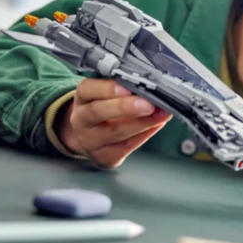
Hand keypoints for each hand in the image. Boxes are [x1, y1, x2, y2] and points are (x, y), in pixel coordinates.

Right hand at [56, 79, 170, 168]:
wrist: (89, 136)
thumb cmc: (103, 109)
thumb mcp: (105, 94)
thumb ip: (122, 87)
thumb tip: (148, 85)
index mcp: (81, 98)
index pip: (87, 90)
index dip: (107, 89)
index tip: (127, 87)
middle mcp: (81, 120)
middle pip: (98, 112)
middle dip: (126, 107)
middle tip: (148, 104)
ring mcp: (90, 141)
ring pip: (116, 132)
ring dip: (143, 122)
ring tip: (161, 114)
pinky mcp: (103, 157)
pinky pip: (126, 147)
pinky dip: (144, 135)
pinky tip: (156, 125)